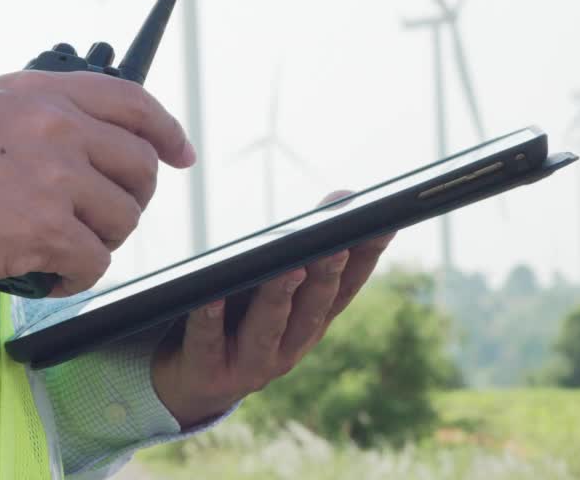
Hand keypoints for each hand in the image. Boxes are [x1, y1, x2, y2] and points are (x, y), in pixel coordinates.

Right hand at [0, 70, 194, 295]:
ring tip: (67, 250)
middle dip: (133, 198)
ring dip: (102, 241)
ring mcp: (55, 177)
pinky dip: (77, 278)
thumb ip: (38, 112)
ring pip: (122, 218)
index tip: (180, 154)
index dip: (166, 131)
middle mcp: (58, 127)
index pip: (133, 103)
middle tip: (105, 218)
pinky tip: (51, 277)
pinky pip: (94, 261)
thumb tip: (82, 138)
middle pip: (140, 166)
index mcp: (44, 93)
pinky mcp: (45, 229)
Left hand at [150, 191, 393, 426]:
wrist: (196, 384)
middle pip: (312, 308)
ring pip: (268, 327)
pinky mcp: (209, 372)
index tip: (383, 225)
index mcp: (310, 323)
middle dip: (326, 276)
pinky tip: (211, 296)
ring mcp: (251, 364)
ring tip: (290, 267)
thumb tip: (340, 195)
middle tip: (335, 246)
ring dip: (281, 296)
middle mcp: (290, 347)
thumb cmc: (238, 319)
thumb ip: (300, 248)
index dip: (366, 258)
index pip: (347, 288)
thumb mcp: (273, 286)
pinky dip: (210, 318)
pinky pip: (208, 342)